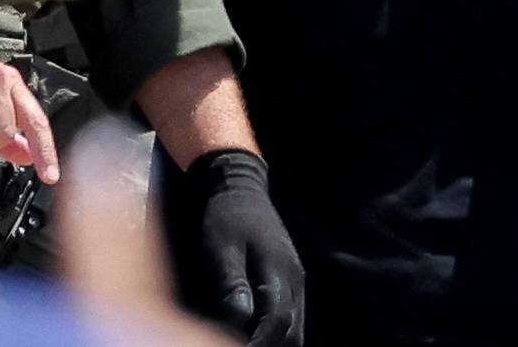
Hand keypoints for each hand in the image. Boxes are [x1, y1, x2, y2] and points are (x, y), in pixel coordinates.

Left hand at [189, 149, 304, 345]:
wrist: (240, 186)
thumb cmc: (225, 217)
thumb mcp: (221, 247)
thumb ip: (231, 282)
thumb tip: (239, 318)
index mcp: (279, 271)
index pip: (277, 321)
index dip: (259, 343)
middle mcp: (295, 280)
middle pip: (292, 332)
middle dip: (270, 345)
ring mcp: (296, 280)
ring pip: (295, 327)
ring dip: (276, 341)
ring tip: (249, 344)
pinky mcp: (291, 279)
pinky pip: (291, 317)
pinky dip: (278, 332)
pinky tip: (257, 334)